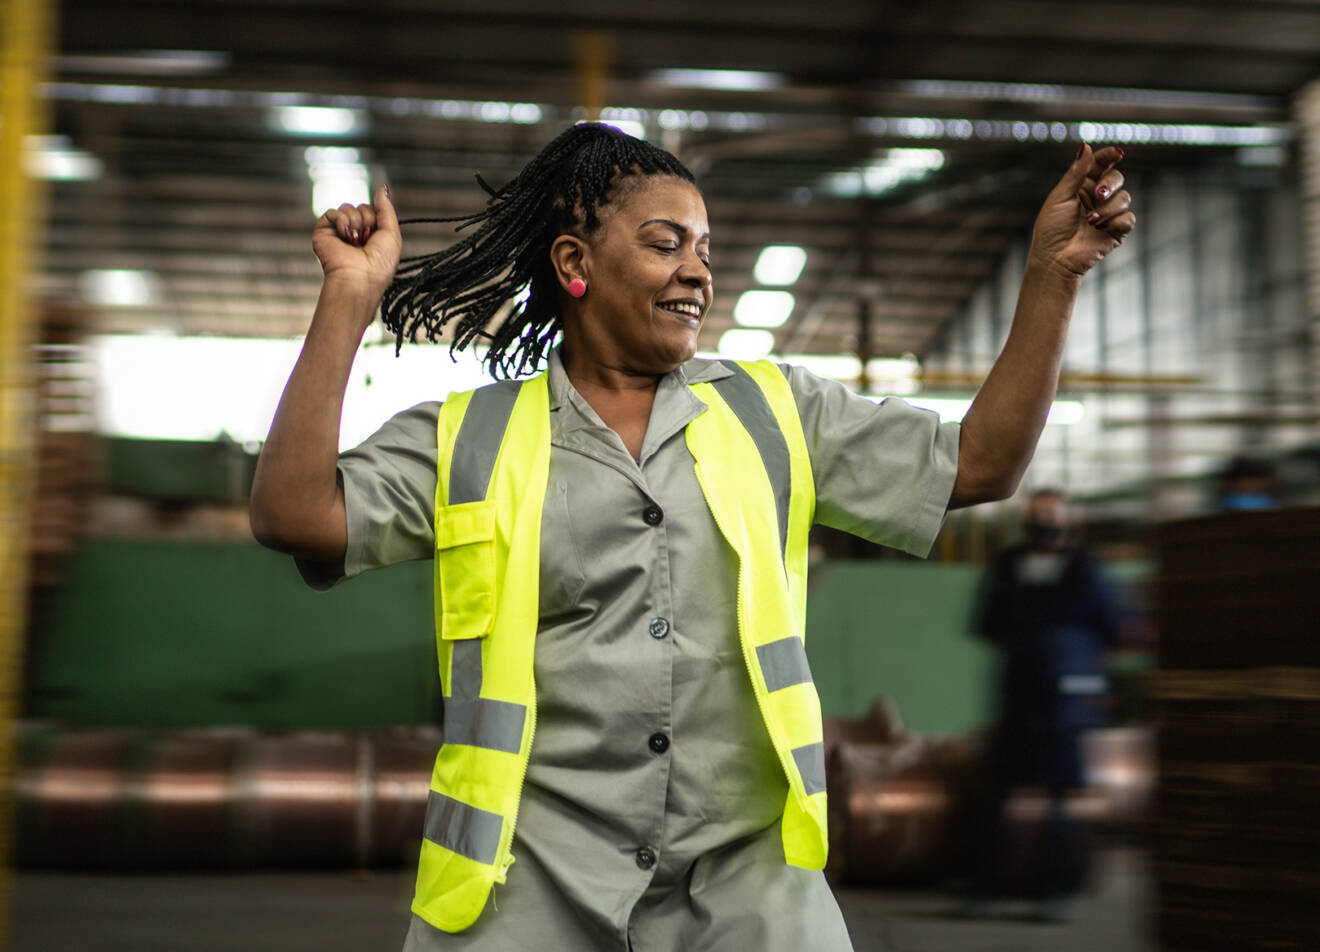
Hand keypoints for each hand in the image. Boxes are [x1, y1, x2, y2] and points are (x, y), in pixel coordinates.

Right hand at [312, 184, 401, 296]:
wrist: (359, 278)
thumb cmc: (379, 264)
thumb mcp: (392, 233)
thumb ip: (386, 209)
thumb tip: (383, 187)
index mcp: (371, 235)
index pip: (374, 211)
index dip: (377, 219)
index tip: (377, 236)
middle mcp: (355, 233)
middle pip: (362, 207)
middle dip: (368, 220)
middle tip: (366, 240)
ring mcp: (339, 232)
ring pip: (348, 207)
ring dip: (356, 222)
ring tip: (355, 241)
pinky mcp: (324, 232)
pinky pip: (333, 212)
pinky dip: (342, 222)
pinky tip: (345, 236)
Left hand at [1029, 144, 1134, 277]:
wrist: (1054, 258)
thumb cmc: (1051, 229)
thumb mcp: (1060, 196)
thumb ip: (1076, 172)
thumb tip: (1085, 145)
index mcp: (1082, 186)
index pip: (1100, 164)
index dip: (1109, 156)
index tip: (1116, 153)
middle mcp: (1097, 197)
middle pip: (1117, 178)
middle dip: (1110, 184)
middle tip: (1098, 194)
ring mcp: (1108, 214)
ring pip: (1124, 198)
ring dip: (1108, 209)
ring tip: (1090, 221)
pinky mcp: (1116, 231)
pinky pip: (1129, 218)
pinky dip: (1116, 222)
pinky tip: (1101, 230)